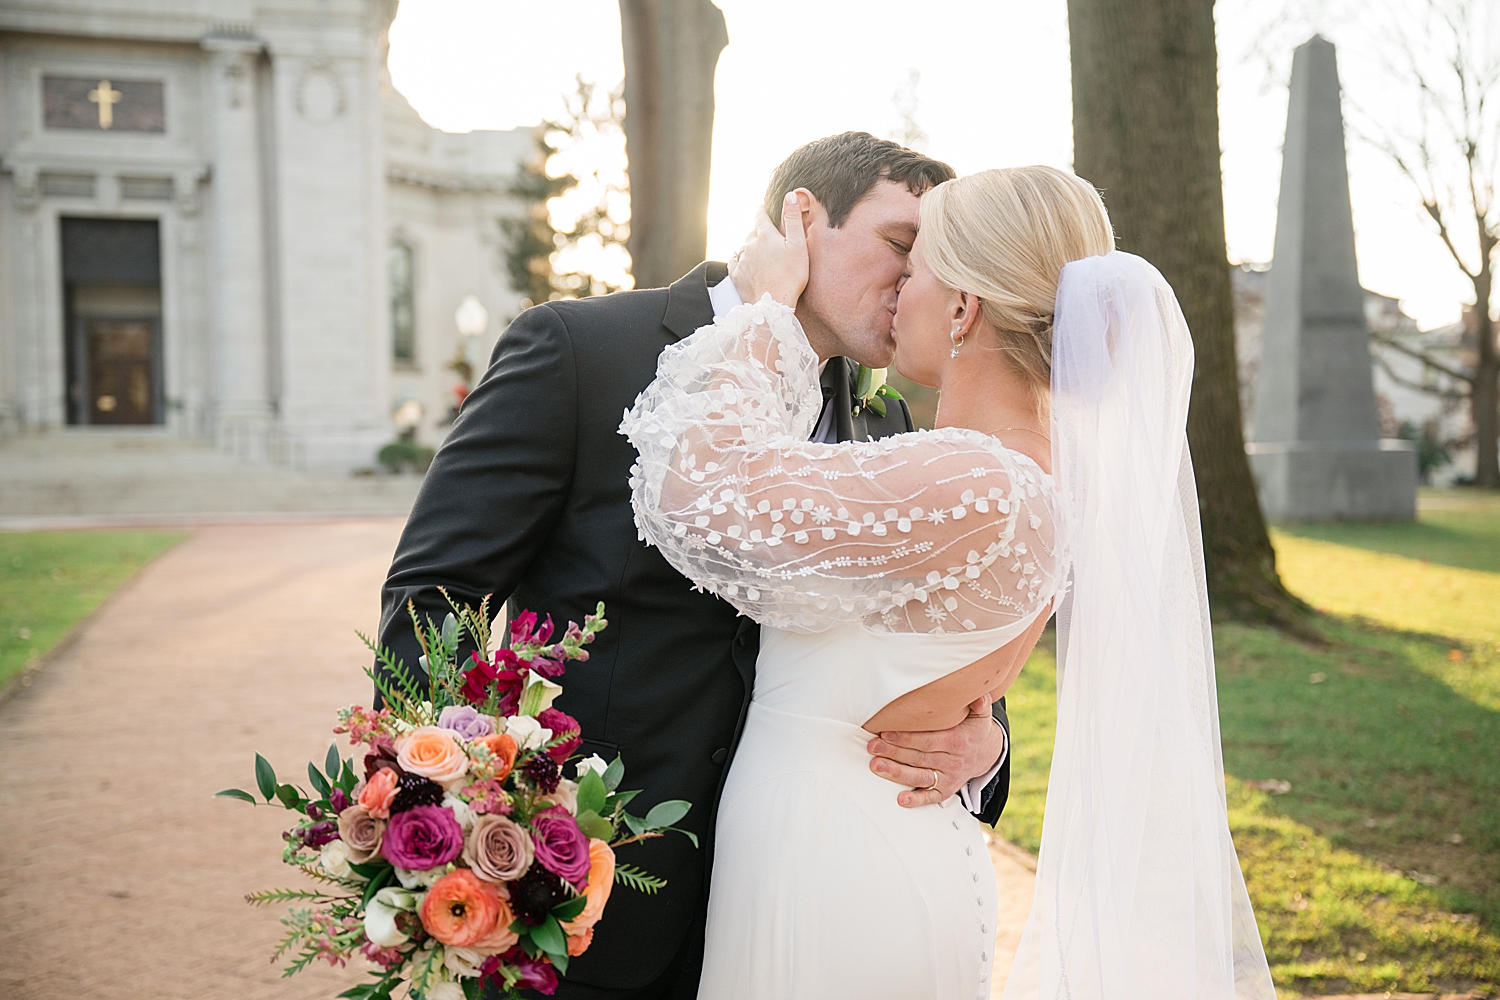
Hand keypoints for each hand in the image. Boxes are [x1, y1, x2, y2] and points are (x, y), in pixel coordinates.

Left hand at [728, 189, 809, 307]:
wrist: (773, 306)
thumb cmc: (791, 276)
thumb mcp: (798, 245)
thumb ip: (793, 219)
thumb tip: (790, 195)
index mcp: (765, 235)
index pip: (760, 215)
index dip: (763, 210)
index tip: (764, 207)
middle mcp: (750, 245)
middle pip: (753, 232)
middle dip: (760, 231)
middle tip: (769, 236)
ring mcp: (742, 260)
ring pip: (744, 247)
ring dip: (751, 246)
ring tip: (760, 252)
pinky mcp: (736, 275)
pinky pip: (734, 261)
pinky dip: (740, 259)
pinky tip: (744, 261)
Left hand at [867, 697, 1005, 807]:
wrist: (988, 754)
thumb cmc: (975, 729)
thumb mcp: (981, 715)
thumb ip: (979, 704)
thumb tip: (979, 693)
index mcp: (956, 741)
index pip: (928, 740)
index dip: (906, 737)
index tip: (886, 733)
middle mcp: (952, 761)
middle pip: (919, 757)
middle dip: (894, 753)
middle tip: (872, 747)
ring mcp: (949, 778)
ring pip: (920, 777)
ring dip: (897, 773)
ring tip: (876, 766)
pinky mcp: (946, 790)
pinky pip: (931, 797)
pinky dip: (916, 800)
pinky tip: (901, 799)